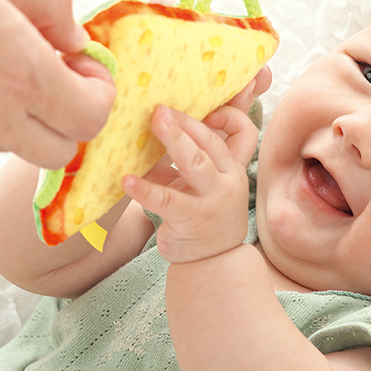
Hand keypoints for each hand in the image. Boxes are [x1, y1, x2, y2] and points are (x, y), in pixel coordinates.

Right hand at [0, 0, 114, 166]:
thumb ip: (49, 7)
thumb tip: (75, 36)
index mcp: (22, 74)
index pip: (91, 118)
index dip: (97, 93)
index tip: (79, 64)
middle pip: (58, 151)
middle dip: (66, 118)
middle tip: (48, 75)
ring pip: (7, 147)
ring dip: (17, 119)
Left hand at [122, 103, 257, 263]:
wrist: (212, 262)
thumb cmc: (201, 214)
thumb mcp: (196, 184)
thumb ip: (180, 158)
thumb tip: (144, 129)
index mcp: (231, 167)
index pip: (243, 134)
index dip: (229, 117)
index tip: (205, 110)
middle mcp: (228, 180)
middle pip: (211, 143)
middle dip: (186, 123)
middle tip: (160, 109)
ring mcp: (213, 200)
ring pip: (196, 164)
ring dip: (174, 141)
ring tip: (153, 124)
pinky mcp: (192, 219)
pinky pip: (167, 200)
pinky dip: (146, 189)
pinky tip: (127, 180)